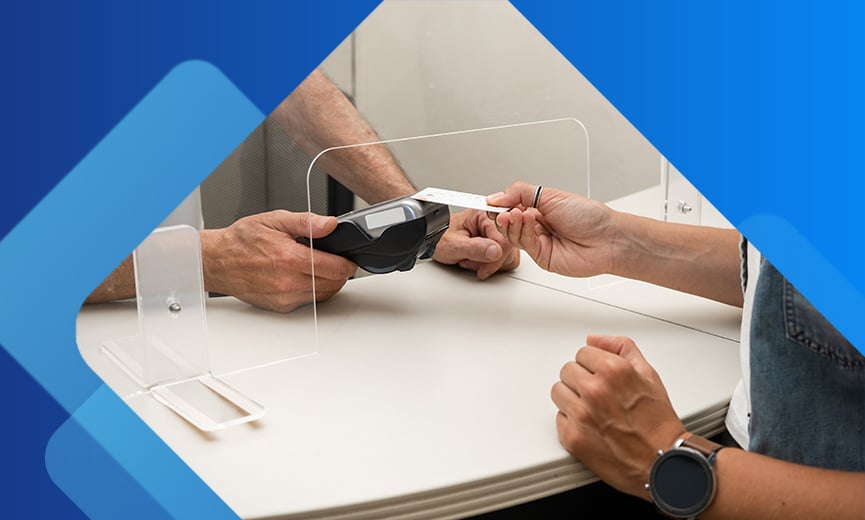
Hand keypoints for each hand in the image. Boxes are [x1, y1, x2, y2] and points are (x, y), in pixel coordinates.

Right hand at [200, 210, 356, 312]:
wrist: (217, 261)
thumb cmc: (242, 241)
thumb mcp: (275, 220)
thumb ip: (307, 222)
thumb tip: (330, 224)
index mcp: (290, 258)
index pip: (335, 268)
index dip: (347, 263)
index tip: (349, 259)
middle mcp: (288, 282)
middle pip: (334, 284)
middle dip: (340, 272)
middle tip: (336, 260)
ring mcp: (285, 297)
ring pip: (324, 295)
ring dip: (330, 283)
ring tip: (322, 268)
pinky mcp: (281, 306)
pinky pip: (310, 302)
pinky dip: (315, 291)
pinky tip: (308, 278)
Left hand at [432, 209, 519, 279]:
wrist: (431, 239)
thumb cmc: (439, 237)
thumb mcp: (453, 245)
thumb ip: (475, 248)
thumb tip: (495, 251)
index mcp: (484, 215)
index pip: (505, 240)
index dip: (495, 259)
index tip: (483, 268)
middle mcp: (492, 221)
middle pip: (510, 249)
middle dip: (491, 262)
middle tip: (473, 263)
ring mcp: (495, 232)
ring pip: (509, 255)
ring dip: (490, 264)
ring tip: (471, 259)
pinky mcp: (495, 242)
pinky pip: (505, 258)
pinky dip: (491, 265)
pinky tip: (476, 261)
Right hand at [486, 181, 617, 277]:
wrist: (608, 239)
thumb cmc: (590, 216)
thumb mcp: (552, 195)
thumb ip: (521, 193)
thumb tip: (497, 196)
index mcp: (539, 207)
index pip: (510, 205)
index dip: (498, 204)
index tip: (487, 201)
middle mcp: (537, 224)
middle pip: (508, 222)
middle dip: (501, 215)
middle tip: (500, 210)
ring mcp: (538, 241)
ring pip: (513, 234)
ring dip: (511, 223)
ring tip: (515, 213)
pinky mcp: (541, 256)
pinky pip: (524, 244)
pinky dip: (522, 232)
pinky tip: (526, 220)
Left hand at [551, 334, 686, 498]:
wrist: (661, 462)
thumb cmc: (658, 423)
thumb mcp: (648, 375)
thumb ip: (622, 348)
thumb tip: (595, 339)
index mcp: (612, 370)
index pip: (582, 353)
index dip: (593, 365)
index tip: (600, 375)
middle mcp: (594, 390)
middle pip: (567, 371)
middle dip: (582, 380)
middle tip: (598, 394)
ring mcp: (581, 414)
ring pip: (558, 392)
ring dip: (572, 399)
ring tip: (593, 410)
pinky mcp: (572, 436)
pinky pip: (559, 418)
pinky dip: (571, 421)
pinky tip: (591, 426)